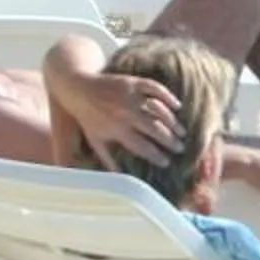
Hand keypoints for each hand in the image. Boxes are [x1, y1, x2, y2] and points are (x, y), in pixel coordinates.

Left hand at [64, 71, 182, 168]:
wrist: (77, 88)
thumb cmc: (88, 118)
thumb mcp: (95, 140)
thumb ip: (108, 159)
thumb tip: (120, 177)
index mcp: (116, 130)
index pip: (142, 146)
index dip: (156, 156)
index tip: (167, 163)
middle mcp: (125, 113)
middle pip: (154, 129)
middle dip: (169, 141)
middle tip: (180, 148)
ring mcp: (130, 96)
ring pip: (158, 110)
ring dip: (172, 122)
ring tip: (181, 132)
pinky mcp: (133, 82)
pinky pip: (156, 88)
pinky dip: (168, 97)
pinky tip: (177, 107)